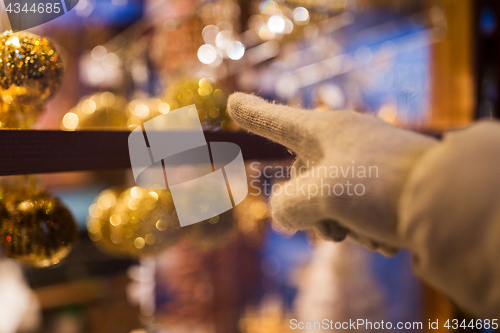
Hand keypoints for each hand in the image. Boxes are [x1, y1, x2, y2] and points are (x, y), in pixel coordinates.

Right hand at [228, 93, 436, 254]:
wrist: (449, 202)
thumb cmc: (380, 187)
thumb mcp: (323, 195)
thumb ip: (288, 205)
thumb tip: (285, 213)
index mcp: (324, 130)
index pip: (276, 120)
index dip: (252, 113)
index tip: (233, 101)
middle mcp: (343, 141)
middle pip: (302, 178)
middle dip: (311, 211)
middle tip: (332, 229)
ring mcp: (366, 162)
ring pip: (329, 199)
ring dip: (340, 225)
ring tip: (366, 233)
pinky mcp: (386, 183)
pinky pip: (357, 208)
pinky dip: (364, 228)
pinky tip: (385, 237)